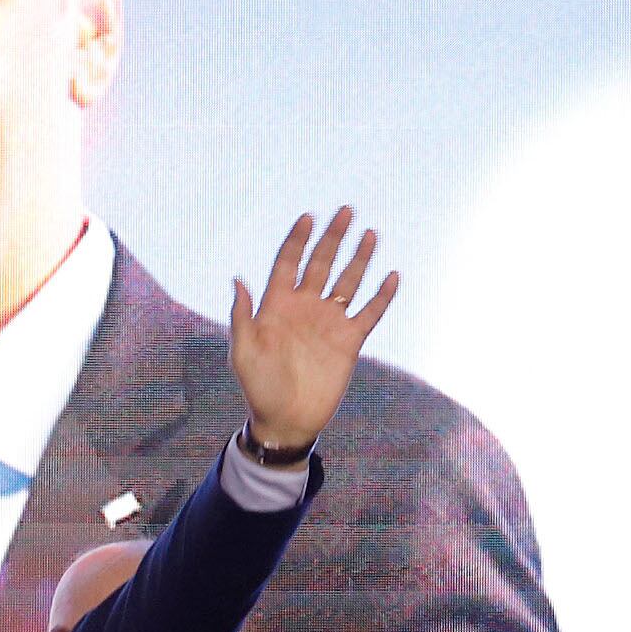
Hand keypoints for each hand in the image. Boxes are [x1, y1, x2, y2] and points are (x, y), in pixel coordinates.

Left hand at [226, 207, 400, 456]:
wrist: (286, 420)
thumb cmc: (258, 388)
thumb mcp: (243, 352)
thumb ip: (243, 316)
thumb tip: (238, 279)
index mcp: (277, 305)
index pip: (288, 262)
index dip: (297, 240)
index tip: (308, 217)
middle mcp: (305, 307)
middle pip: (322, 263)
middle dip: (333, 237)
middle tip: (346, 210)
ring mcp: (329, 322)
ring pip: (348, 281)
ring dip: (359, 258)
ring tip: (370, 234)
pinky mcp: (349, 341)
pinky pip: (370, 313)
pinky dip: (382, 297)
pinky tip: (392, 276)